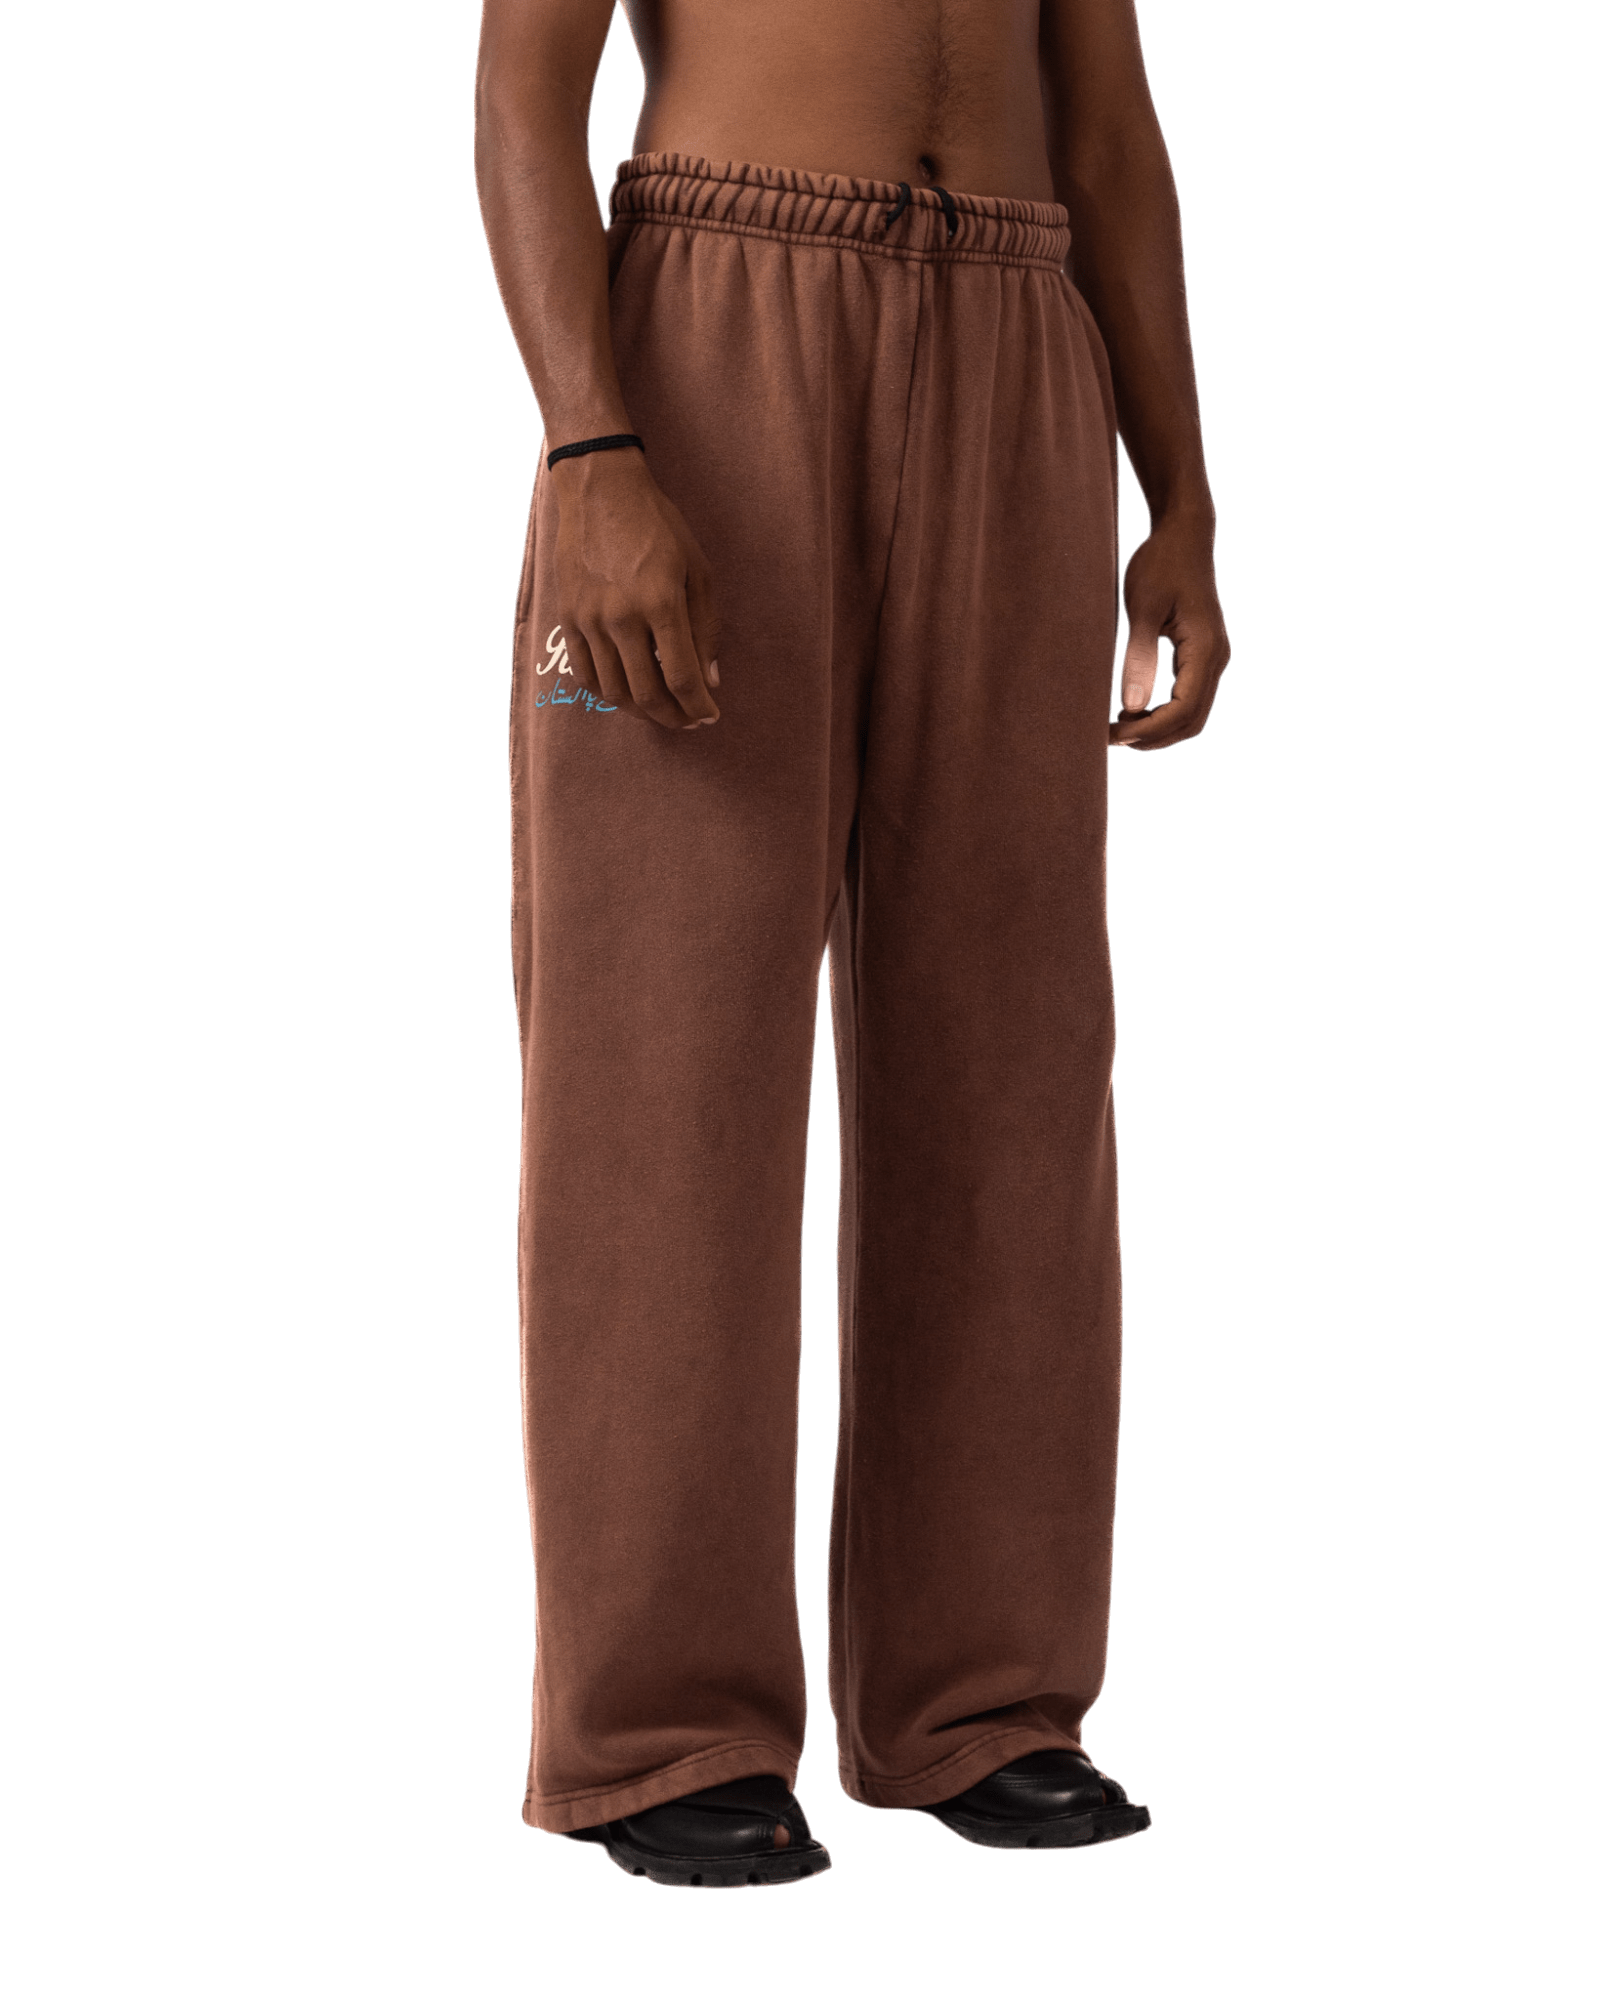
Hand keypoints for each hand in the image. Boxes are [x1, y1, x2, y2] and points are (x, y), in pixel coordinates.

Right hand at [548, 449, 721, 728]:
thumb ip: (705, 629)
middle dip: (674, 718)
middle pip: (647, 694)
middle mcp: (622, 617)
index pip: (681, 677)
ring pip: (614, 691)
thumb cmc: (658, 526)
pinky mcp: (568, 618)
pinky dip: (609, 693)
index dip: (698, 706)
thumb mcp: (697, 570)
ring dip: (642, 711)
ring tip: (661, 709)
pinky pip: (586, 674)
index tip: (710, 716)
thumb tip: (709, 680)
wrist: (600, 492)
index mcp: (661, 603)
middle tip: (689, 721)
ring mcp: (590, 620)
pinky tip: (627, 693)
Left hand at [1110, 517, 1229, 748]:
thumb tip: (1131, 707)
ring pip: (1192, 716)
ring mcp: (1213, 660)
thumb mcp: (1142, 608)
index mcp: (1205, 649)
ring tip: (1118, 729)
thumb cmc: (1159, 565)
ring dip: (1158, 730)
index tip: (1111, 734)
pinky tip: (1132, 712)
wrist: (1182, 538)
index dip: (1147, 730)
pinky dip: (1163, 715)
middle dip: (1152, 737)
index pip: (1182, 710)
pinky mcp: (1202, 657)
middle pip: (1191, 721)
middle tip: (1109, 737)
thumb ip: (1139, 657)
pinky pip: (1188, 700)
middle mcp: (1217, 659)